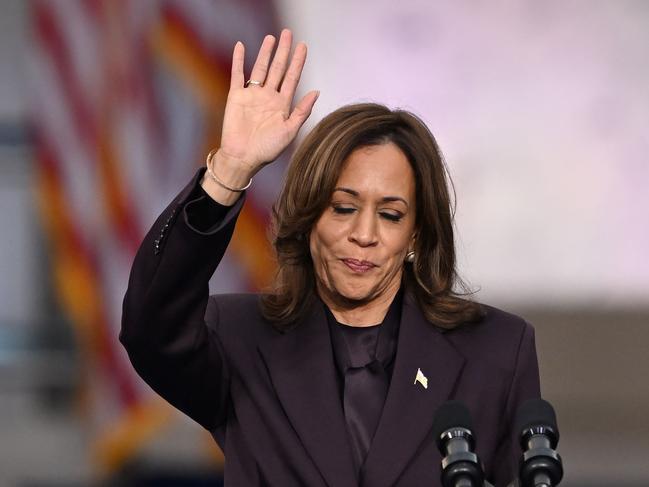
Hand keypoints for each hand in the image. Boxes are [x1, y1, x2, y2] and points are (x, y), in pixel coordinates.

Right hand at [218, 29, 318, 175]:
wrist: (243, 158)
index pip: (292, 78)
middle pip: (277, 68)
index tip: (303, 46)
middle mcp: (268, 97)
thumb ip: (302, 111)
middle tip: (288, 33)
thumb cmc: (267, 149)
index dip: (298, 62)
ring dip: (265, 53)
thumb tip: (316, 91)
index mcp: (283, 104)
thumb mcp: (289, 131)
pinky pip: (237, 74)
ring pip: (260, 68)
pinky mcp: (236, 96)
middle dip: (283, 51)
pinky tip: (240, 46)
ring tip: (271, 38)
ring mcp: (252, 95)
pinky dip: (238, 60)